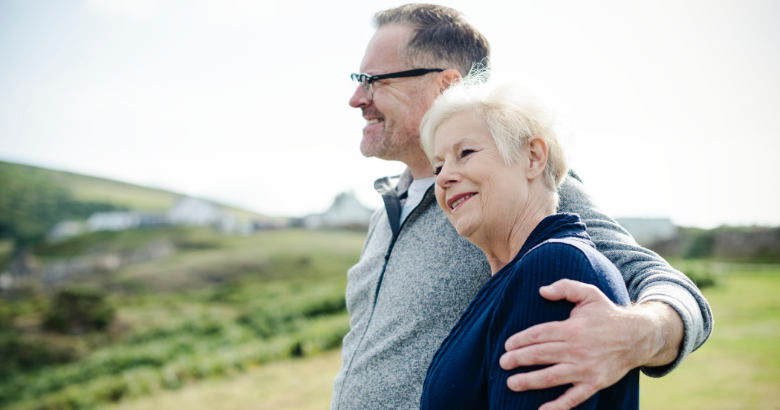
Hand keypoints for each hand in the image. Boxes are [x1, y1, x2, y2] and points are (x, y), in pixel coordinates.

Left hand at [499, 279, 682, 409]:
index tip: (507, 346)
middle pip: (540, 355)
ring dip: (529, 381)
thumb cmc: (607, 314)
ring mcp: (585, 368)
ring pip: (551, 377)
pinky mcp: (594, 383)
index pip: (538, 334)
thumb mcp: (589, 293)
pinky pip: (574, 397)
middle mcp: (577, 349)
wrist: (638, 337)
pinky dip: (558, 406)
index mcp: (572, 328)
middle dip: (518, 360)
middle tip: (502, 363)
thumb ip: (565, 287)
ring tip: (511, 383)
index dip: (520, 340)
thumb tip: (541, 290)